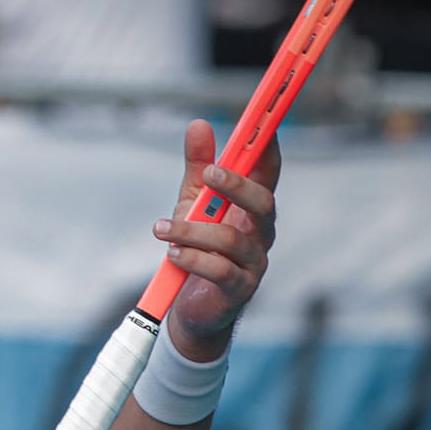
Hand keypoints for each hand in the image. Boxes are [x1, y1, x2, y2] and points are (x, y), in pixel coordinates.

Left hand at [155, 119, 280, 359]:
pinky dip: (193, 258)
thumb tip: (199, 124)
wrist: (189, 306)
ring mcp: (254, 263)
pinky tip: (172, 254)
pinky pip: (220, 271)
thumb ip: (197, 166)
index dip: (269, 148)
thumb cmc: (196, 247)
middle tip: (207, 174)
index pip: (269, 173)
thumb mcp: (192, 202)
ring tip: (161, 228)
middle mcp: (261, 234)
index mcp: (252, 208)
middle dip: (237, 185)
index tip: (261, 123)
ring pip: (233, 240)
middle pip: (264, 203)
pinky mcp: (239, 289)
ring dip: (193, 230)